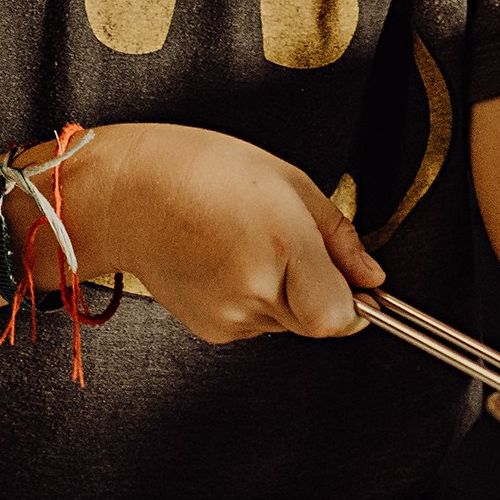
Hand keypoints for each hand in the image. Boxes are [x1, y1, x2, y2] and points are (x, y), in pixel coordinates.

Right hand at [64, 123, 384, 343]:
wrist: (127, 195)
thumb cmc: (204, 170)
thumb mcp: (289, 182)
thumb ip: (339, 236)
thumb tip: (372, 277)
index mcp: (283, 245)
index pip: (340, 316)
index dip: (355, 303)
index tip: (356, 282)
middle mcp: (256, 289)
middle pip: (319, 323)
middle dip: (324, 293)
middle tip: (299, 249)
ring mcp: (228, 316)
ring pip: (288, 322)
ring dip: (289, 294)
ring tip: (255, 246)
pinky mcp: (210, 329)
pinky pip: (257, 323)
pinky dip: (258, 299)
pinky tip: (233, 262)